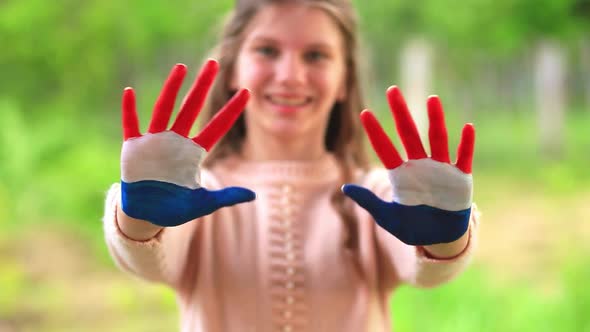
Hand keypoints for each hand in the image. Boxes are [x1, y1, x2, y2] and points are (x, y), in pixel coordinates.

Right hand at [120, 60, 254, 226]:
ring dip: (171, 89)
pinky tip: (129, 92)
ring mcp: (155, 142)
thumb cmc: (176, 208)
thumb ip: (226, 197)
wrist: (147, 215)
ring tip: (181, 67)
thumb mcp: (203, 203)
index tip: (247, 93)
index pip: (218, 126)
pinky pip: (131, 125)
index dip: (232, 111)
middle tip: (214, 63)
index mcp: (194, 153)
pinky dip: (129, 110)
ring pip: (164, 109)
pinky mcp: (134, 148)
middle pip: (192, 108)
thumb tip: (253, 196)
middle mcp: (177, 141)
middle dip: (202, 86)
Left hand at [342, 86, 474, 245]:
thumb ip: (368, 201)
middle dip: (401, 113)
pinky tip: (467, 128)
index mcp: (401, 174)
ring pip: (437, 139)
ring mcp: (441, 169)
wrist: (439, 239)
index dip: (375, 132)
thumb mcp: (387, 217)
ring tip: (432, 99)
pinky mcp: (460, 178)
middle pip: (408, 134)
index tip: (364, 113)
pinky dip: (466, 144)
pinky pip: (464, 158)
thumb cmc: (412, 227)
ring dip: (435, 120)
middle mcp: (419, 166)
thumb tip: (344, 188)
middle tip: (392, 90)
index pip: (385, 148)